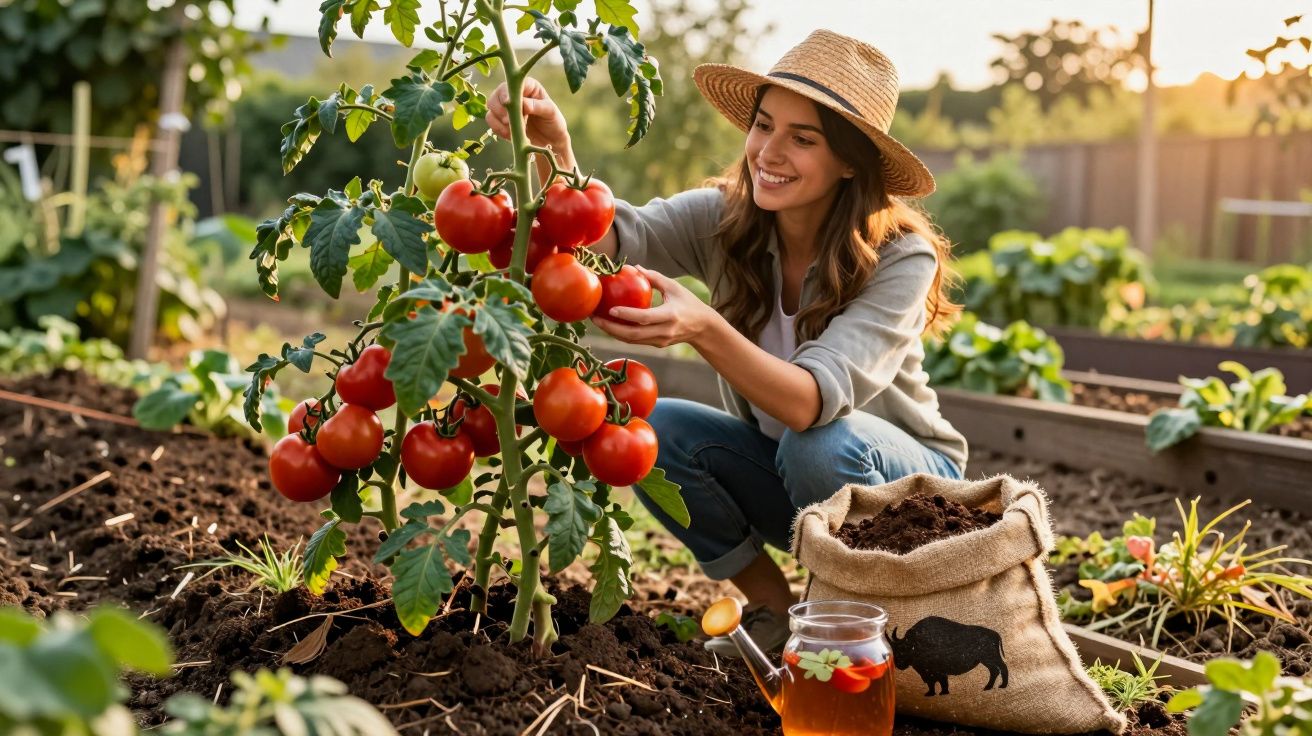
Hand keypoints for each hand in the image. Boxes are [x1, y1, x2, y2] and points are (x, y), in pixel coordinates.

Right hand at [485, 77, 570, 149]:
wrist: (550, 141)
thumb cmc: (554, 123)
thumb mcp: (551, 113)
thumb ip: (538, 107)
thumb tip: (524, 104)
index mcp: (528, 86)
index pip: (513, 83)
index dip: (507, 92)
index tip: (508, 103)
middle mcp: (514, 93)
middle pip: (497, 94)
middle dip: (500, 109)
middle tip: (508, 121)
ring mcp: (506, 107)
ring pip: (491, 107)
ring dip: (499, 120)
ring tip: (513, 130)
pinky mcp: (501, 120)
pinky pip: (492, 121)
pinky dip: (499, 129)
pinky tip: (510, 135)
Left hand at [590, 266, 720, 348]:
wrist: (703, 328)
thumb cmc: (688, 303)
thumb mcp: (674, 287)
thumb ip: (654, 278)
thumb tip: (634, 267)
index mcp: (670, 316)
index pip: (644, 318)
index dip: (627, 315)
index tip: (611, 309)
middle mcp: (664, 331)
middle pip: (633, 335)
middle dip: (611, 328)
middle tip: (595, 318)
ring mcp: (660, 340)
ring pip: (632, 341)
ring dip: (613, 332)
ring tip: (598, 321)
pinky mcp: (657, 345)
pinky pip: (636, 340)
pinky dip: (621, 334)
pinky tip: (610, 325)